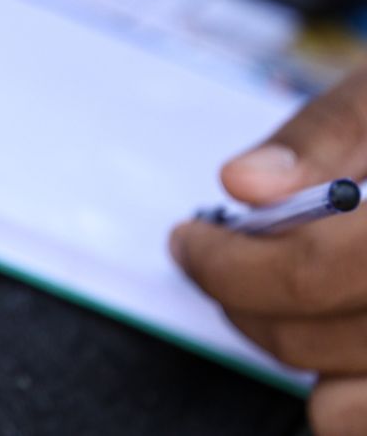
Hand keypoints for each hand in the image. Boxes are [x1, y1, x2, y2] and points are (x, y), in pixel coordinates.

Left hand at [172, 66, 366, 433]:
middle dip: (244, 301)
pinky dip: (347, 395)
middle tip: (218, 261)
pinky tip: (341, 335)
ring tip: (288, 297)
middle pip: (314, 341)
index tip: (190, 241)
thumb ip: (332, 131)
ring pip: (343, 405)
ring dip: (300, 352)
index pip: (312, 271)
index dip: (227, 262)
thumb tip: (245, 182)